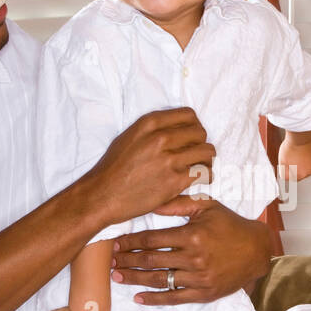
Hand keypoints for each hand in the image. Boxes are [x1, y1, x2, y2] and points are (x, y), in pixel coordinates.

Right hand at [82, 108, 213, 227]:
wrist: (102, 195)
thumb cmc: (113, 168)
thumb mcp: (129, 136)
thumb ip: (153, 129)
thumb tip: (177, 128)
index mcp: (149, 123)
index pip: (189, 115)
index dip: (194, 126)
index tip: (191, 137)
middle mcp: (160, 138)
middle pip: (201, 133)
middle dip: (201, 143)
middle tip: (195, 155)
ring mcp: (169, 160)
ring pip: (207, 152)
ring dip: (207, 160)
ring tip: (199, 167)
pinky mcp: (174, 181)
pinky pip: (204, 173)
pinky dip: (206, 176)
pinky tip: (198, 180)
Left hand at [111, 196, 271, 305]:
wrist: (257, 251)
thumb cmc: (230, 225)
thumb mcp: (208, 207)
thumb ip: (178, 204)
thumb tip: (151, 203)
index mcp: (192, 235)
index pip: (152, 239)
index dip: (131, 241)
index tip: (116, 242)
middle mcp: (194, 258)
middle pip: (151, 260)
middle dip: (127, 260)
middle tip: (110, 261)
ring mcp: (198, 278)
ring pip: (159, 280)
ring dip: (135, 279)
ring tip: (117, 277)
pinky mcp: (203, 293)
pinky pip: (175, 298)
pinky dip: (155, 299)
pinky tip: (138, 298)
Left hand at [277, 132, 310, 181]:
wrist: (302, 135)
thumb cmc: (292, 147)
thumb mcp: (282, 161)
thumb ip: (283, 171)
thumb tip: (283, 175)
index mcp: (301, 174)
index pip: (294, 179)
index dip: (289, 173)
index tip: (287, 168)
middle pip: (303, 172)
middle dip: (298, 167)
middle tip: (293, 159)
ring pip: (310, 165)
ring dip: (305, 161)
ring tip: (299, 153)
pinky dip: (310, 155)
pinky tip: (305, 150)